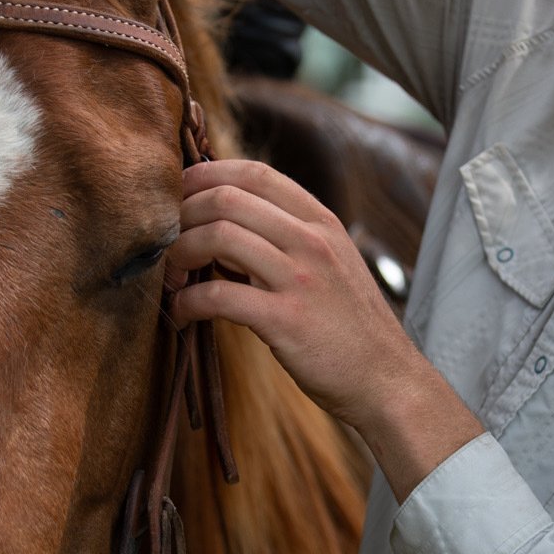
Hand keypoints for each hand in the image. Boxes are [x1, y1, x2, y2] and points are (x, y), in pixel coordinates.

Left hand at [166, 160, 481, 499]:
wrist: (387, 380)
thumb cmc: (349, 326)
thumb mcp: (331, 264)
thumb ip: (289, 238)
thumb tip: (225, 222)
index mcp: (321, 222)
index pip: (255, 172)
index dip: (207, 175)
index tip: (179, 196)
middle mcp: (312, 241)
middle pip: (227, 199)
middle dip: (183, 216)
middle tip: (166, 244)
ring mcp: (300, 279)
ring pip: (218, 237)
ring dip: (179, 255)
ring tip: (172, 280)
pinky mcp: (286, 321)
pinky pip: (218, 295)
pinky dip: (187, 302)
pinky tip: (181, 315)